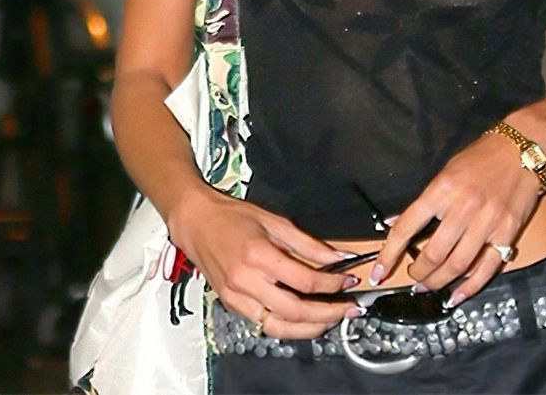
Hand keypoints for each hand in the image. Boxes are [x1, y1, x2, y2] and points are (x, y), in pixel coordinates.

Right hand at [167, 187, 361, 339]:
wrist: (195, 222)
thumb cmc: (232, 217)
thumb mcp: (275, 222)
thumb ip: (308, 244)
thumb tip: (339, 258)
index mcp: (259, 255)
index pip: (305, 281)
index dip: (332, 285)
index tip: (349, 281)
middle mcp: (247, 281)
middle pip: (295, 311)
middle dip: (328, 314)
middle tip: (349, 309)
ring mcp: (237, 297)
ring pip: (280, 327)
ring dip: (311, 329)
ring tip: (331, 321)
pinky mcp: (231, 304)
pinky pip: (264, 325)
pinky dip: (287, 327)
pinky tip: (303, 321)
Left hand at [373, 131, 541, 304]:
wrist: (521, 150)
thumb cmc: (480, 158)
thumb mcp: (444, 173)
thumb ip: (422, 203)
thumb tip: (393, 224)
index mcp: (440, 190)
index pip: (406, 228)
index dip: (389, 254)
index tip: (379, 272)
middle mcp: (463, 208)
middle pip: (433, 253)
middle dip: (418, 273)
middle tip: (413, 278)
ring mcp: (487, 222)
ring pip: (457, 265)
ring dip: (439, 282)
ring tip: (429, 287)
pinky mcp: (507, 233)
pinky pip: (487, 268)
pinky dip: (470, 287)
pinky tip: (457, 295)